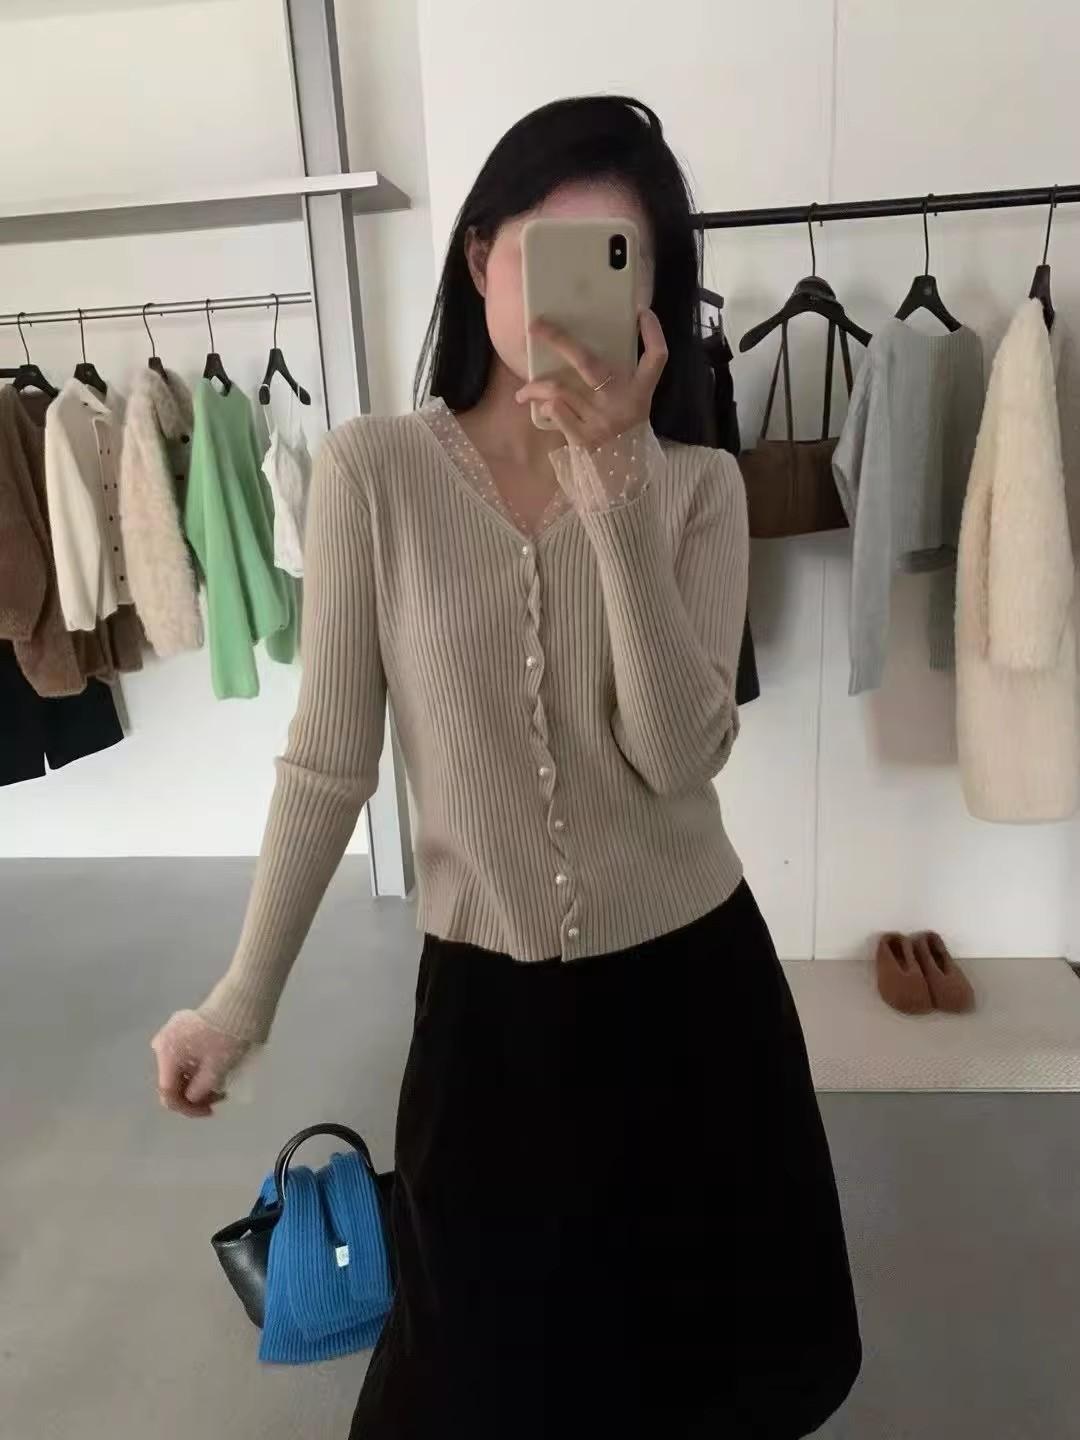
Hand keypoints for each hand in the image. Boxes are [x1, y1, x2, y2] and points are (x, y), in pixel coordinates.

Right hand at [151, 1010, 251, 1117]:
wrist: (240, 1003)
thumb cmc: (227, 1038)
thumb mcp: (215, 1071)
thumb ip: (198, 1092)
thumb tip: (192, 1099)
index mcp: (167, 1054)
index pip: (168, 1092)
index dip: (187, 1108)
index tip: (209, 1111)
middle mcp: (162, 1044)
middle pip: (173, 1080)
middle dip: (195, 1094)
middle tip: (218, 1098)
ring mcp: (171, 1034)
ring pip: (180, 1069)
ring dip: (198, 1082)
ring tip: (221, 1087)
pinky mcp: (182, 1028)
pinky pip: (185, 1056)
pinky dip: (198, 1067)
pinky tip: (216, 1071)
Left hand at [515, 308, 667, 448]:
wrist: (621, 479)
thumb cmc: (623, 436)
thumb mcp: (634, 408)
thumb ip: (621, 383)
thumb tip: (587, 351)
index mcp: (641, 393)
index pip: (657, 358)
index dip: (654, 333)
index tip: (644, 313)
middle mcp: (622, 403)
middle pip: (587, 361)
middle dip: (558, 339)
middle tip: (534, 326)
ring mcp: (601, 421)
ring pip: (558, 388)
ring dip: (535, 386)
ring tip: (522, 392)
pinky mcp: (584, 438)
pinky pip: (555, 410)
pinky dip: (544, 407)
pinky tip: (540, 410)